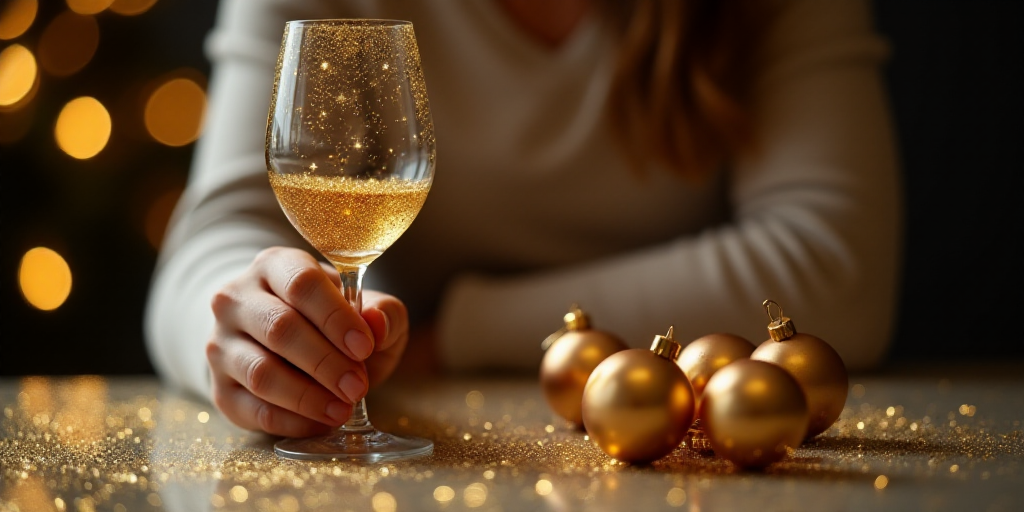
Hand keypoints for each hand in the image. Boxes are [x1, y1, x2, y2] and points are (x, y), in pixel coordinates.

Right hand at [205, 247, 408, 436]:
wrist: (288, 344)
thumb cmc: (333, 321)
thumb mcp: (366, 308)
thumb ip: (382, 312)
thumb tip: (377, 323)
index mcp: (276, 266)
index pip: (302, 284)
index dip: (335, 317)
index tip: (365, 346)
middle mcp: (237, 299)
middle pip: (279, 328)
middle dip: (325, 362)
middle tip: (358, 386)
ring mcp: (221, 344)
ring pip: (261, 372)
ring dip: (307, 396)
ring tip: (342, 408)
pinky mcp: (220, 388)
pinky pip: (253, 409)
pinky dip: (292, 421)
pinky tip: (321, 422)